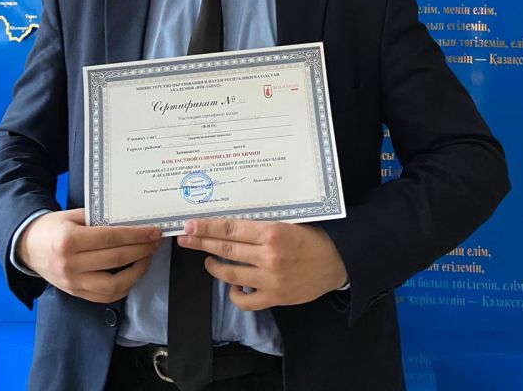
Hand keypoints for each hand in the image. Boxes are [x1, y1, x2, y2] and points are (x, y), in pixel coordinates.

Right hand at [17, 208, 161, 302]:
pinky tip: (133, 273)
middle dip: (142, 250)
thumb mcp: (73, 215)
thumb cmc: (53, 226)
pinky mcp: (75, 294)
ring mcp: (73, 283)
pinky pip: (105, 297)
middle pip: (116, 260)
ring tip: (147, 258)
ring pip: (113, 285)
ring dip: (137, 272)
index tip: (154, 231)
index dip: (136, 236)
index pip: (111, 239)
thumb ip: (99, 218)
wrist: (28, 247)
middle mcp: (71, 265)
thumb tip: (131, 221)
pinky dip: (124, 286)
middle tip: (156, 242)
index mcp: (69, 241)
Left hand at [177, 218, 346, 309]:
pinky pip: (246, 301)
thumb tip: (231, 222)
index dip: (207, 228)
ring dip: (215, 267)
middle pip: (226, 250)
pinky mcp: (276, 297)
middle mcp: (268, 256)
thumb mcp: (289, 221)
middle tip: (184, 239)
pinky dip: (235, 294)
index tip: (190, 226)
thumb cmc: (313, 236)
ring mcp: (270, 279)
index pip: (230, 229)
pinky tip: (233, 286)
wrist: (338, 261)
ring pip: (231, 275)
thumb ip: (262, 224)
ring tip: (207, 260)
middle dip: (201, 243)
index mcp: (272, 232)